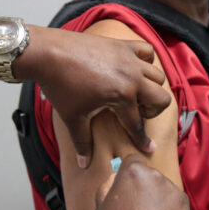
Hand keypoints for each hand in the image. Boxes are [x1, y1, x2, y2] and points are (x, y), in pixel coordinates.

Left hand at [22, 27, 170, 168]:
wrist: (47, 54)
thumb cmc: (60, 86)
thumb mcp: (73, 117)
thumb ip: (82, 142)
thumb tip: (84, 164)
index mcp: (122, 96)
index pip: (137, 124)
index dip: (142, 140)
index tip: (149, 148)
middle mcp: (132, 77)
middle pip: (161, 99)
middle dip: (152, 111)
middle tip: (137, 114)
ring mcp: (129, 58)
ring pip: (157, 76)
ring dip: (150, 88)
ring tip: (135, 94)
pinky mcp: (122, 45)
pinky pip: (147, 50)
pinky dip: (146, 60)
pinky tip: (134, 69)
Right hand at [94, 155, 188, 209]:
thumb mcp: (100, 209)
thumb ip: (107, 186)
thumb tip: (115, 176)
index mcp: (132, 172)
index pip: (131, 160)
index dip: (126, 175)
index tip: (124, 190)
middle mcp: (155, 175)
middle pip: (147, 174)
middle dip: (141, 187)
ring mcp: (172, 189)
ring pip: (161, 187)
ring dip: (155, 198)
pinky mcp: (184, 203)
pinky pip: (173, 200)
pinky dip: (168, 209)